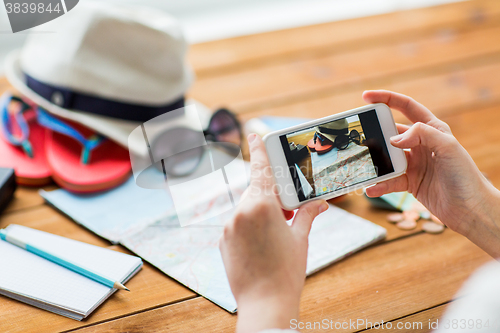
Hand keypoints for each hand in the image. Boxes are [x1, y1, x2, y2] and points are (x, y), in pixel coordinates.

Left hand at [219, 134, 328, 332]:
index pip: (262, 170)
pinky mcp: (223, 240)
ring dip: (261, 212)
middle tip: (287, 211)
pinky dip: (250, 226)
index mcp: (261, 205)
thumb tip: (319, 203)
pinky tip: (262, 244)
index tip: (254, 133)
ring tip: (277, 233)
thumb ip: (307, 215)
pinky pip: (238, 223)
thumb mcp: (300, 239)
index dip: (260, 150)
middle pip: (256, 191)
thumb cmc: (286, 271)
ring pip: (246, 207)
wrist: (264, 303)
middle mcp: (240, 212)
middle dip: (271, 196)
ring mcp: (229, 227)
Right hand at [363, 90, 499, 257]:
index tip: (366, 97)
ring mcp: (414, 164)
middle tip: (359, 136)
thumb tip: (394, 138)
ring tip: (362, 164)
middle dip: (375, 133)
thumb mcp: (448, 147)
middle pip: (391, 132)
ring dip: (375, 161)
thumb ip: (422, 134)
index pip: (407, 107)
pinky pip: (389, 181)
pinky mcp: (410, 182)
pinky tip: (371, 188)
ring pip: (387, 158)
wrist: (470, 210)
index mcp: (432, 130)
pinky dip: (379, 184)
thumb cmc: (465, 176)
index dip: (386, 99)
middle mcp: (421, 144)